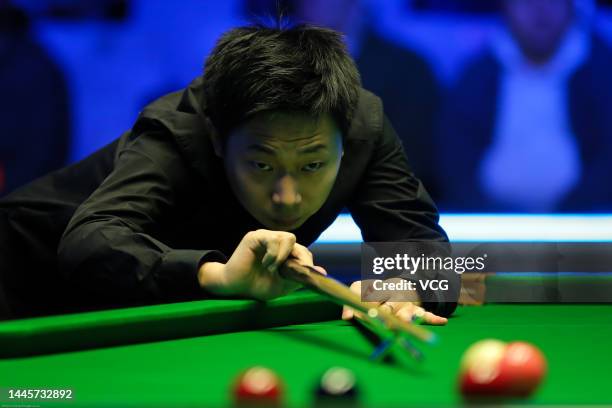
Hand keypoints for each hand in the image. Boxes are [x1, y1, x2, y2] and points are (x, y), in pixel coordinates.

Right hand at [198, 229, 325, 299]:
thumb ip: (300, 277)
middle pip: (297, 243)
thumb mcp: (283, 285)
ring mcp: (266, 237)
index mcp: (284, 252)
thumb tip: (322, 272)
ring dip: (284, 256)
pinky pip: (273, 239)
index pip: (302, 251)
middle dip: (299, 259)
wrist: (235, 286)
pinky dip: (273, 253)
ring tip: (273, 269)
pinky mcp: (256, 236)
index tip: (307, 274)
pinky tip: (267, 264)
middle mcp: (276, 242)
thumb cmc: (257, 285)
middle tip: (290, 272)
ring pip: (288, 237)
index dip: (306, 262)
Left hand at [341, 280, 447, 324]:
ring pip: (408, 310)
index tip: (364, 315)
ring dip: (407, 316)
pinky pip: (426, 314)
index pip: (374, 297)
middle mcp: (395, 296)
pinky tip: (442, 321)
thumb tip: (346, 318)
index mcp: (380, 289)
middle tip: (386, 321)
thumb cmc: (374, 290)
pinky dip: (433, 318)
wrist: (397, 282)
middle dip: (389, 311)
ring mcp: (407, 303)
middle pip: (392, 305)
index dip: (370, 305)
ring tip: (406, 321)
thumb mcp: (360, 289)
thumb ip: (351, 302)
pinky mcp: (417, 310)